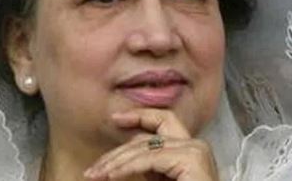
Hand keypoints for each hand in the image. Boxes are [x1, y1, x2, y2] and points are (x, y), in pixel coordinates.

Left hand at [84, 109, 218, 180]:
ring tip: (97, 174)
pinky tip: (111, 175)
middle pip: (149, 137)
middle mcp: (196, 145)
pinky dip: (126, 167)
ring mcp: (195, 150)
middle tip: (94, 167)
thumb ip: (148, 168)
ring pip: (145, 147)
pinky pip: (149, 159)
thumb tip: (121, 161)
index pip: (163, 121)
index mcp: (190, 150)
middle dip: (118, 151)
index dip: (139, 116)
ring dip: (116, 162)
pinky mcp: (191, 159)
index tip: (116, 118)